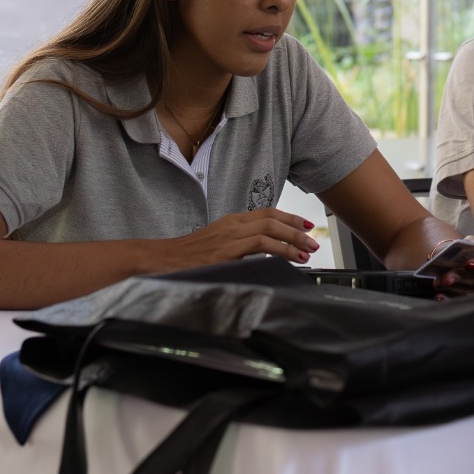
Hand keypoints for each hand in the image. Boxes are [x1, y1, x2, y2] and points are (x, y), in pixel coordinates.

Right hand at [153, 208, 319, 268]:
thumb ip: (237, 246)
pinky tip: (290, 258)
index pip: (267, 213)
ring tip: (308, 251)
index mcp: (231, 221)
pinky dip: (280, 251)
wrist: (160, 260)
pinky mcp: (226, 251)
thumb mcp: (216, 246)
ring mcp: (229, 236)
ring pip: (271, 230)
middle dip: (298, 228)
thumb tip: (260, 254)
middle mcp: (232, 224)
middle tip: (314, 239)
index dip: (290, 217)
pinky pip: (260, 245)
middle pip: (273, 219)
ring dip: (294, 240)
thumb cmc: (186, 257)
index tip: (306, 225)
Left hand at [434, 235, 473, 294]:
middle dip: (462, 279)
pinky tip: (440, 296)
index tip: (467, 263)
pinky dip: (449, 300)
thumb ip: (471, 243)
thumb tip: (464, 249)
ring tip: (439, 284)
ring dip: (453, 289)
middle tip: (446, 278)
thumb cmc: (470, 253)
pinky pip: (462, 305)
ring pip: (470, 295)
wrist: (464, 266)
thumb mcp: (473, 243)